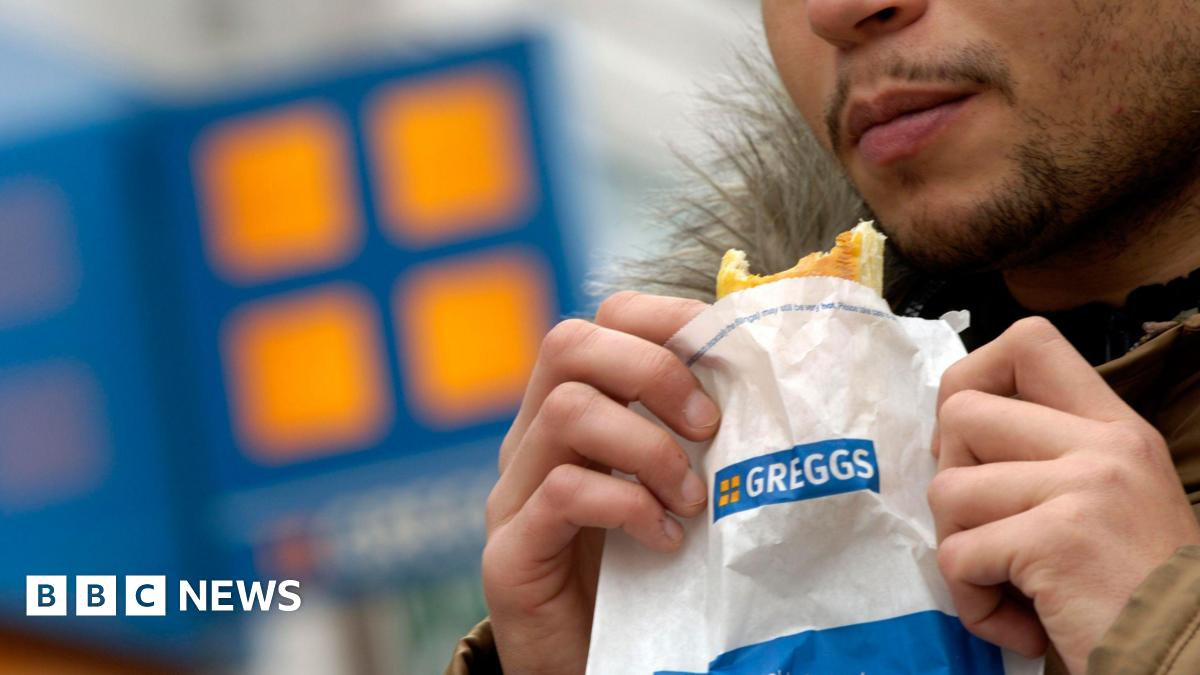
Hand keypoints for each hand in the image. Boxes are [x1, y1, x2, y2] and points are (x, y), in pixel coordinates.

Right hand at [481, 291, 718, 672]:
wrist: (597, 665)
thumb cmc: (647, 574)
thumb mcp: (674, 490)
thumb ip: (697, 439)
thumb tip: (774, 382)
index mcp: (573, 414)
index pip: (602, 322)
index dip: (664, 320)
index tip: (727, 356)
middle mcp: (533, 441)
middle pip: (568, 344)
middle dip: (652, 370)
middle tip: (708, 425)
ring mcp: (514, 494)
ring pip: (566, 411)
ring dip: (648, 448)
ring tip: (691, 499)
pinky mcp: (511, 552)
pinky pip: (563, 493)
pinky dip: (627, 506)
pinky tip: (664, 541)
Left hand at [928, 317, 1199, 673]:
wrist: (1189, 660)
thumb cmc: (1139, 589)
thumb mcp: (1110, 498)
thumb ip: (1048, 455)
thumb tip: (951, 433)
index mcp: (1115, 427)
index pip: (1029, 342)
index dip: (973, 378)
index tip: (970, 440)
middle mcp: (1102, 446)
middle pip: (962, 413)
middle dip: (951, 477)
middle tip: (985, 527)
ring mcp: (1082, 489)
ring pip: (948, 489)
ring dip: (961, 549)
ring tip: (1009, 584)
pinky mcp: (1055, 540)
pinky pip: (958, 556)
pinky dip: (973, 602)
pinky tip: (1022, 622)